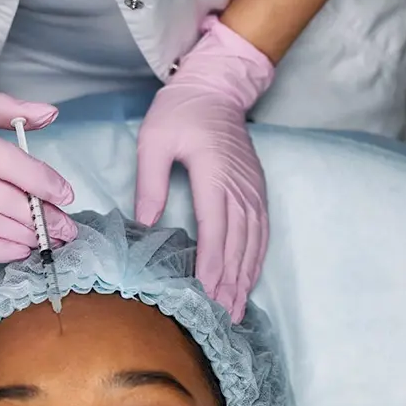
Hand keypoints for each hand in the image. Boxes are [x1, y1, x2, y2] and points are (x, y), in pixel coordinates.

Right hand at [0, 79, 77, 260]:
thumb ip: (7, 109)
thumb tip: (52, 114)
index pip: (18, 165)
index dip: (48, 185)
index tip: (67, 197)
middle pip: (11, 201)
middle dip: (46, 219)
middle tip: (68, 230)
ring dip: (29, 236)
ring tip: (49, 240)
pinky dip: (2, 251)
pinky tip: (20, 250)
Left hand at [135, 16, 273, 322]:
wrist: (216, 87)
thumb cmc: (180, 111)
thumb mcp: (154, 140)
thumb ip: (150, 183)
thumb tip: (145, 225)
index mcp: (214, 174)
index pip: (215, 229)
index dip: (212, 266)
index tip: (207, 296)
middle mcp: (239, 186)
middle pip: (237, 243)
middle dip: (229, 284)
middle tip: (221, 318)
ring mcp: (252, 189)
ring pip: (252, 241)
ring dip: (245, 277)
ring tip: (236, 309)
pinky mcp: (256, 189)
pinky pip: (261, 230)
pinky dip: (256, 258)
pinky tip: (249, 278)